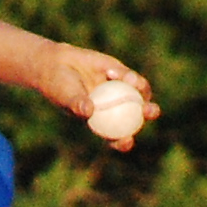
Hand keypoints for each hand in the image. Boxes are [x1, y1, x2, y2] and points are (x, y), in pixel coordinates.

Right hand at [35, 43, 156, 150]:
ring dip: (141, 88)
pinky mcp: (120, 73)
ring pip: (139, 93)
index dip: (124, 142)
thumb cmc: (58, 87)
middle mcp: (115, 108)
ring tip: (129, 79)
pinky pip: (129, 76)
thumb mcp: (66, 96)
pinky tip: (111, 71)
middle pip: (137, 114)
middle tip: (150, 110)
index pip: (116, 137)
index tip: (127, 140)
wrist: (56, 64)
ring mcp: (119, 90)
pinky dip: (124, 74)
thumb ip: (77, 103)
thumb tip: (89, 111)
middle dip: (148, 113)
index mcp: (102, 122)